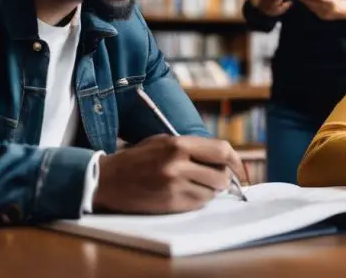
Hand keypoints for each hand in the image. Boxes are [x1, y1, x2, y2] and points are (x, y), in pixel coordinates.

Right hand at [92, 135, 244, 213]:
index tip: (239, 167)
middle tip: (215, 178)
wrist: (106, 180)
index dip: (235, 160)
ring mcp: (174, 185)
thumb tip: (222, 157)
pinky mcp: (170, 203)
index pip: (221, 150)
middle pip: (221, 174)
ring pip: (212, 192)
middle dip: (223, 178)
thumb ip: (192, 147)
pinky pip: (198, 204)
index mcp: (178, 144)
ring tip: (196, 185)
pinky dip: (198, 200)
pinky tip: (185, 194)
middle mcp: (178, 164)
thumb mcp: (163, 142)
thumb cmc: (137, 159)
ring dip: (210, 191)